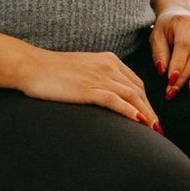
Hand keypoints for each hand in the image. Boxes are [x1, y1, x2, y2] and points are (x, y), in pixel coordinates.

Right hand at [0, 34, 162, 130]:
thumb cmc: (53, 71)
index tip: (151, 116)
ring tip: (154, 130)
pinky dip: (130, 112)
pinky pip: (116, 101)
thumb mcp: (83, 69)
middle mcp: (109, 66)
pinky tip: (139, 122)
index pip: (135, 82)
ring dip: (145, 114)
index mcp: (109, 60)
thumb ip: (98, 77)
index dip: (146, 100)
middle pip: (138, 90)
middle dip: (150, 110)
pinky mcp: (89, 89)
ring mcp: (99, 77)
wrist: (31, 66)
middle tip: (158, 127)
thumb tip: (106, 94)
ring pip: (132, 96)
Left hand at [150, 10, 189, 100]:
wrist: (180, 14)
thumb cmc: (167, 29)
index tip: (170, 81)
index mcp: (185, 23)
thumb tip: (163, 71)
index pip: (183, 47)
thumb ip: (158, 53)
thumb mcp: (156, 36)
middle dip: (185, 75)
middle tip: (174, 91)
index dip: (178, 65)